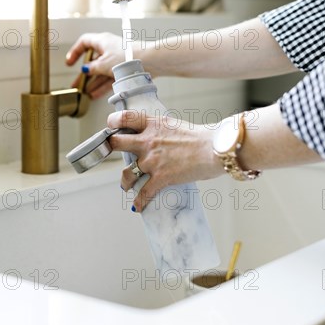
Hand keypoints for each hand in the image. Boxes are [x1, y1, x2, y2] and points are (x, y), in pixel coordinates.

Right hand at [66, 33, 123, 98]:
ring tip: (85, 93)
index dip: (75, 52)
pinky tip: (96, 94)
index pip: (84, 42)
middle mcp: (108, 49)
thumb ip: (92, 68)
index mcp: (102, 41)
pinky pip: (109, 77)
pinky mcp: (123, 69)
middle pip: (92, 61)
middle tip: (76, 84)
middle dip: (84, 74)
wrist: (149, 61)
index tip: (70, 63)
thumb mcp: (104, 64)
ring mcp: (116, 59)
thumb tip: (85, 70)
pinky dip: (102, 85)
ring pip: (100, 71)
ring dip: (93, 82)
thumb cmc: (128, 56)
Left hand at [107, 110, 222, 211]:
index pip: (124, 118)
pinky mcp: (161, 178)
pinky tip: (138, 206)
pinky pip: (144, 193)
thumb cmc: (200, 137)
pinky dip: (140, 202)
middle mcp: (148, 141)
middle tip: (110, 153)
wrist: (214, 149)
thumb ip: (159, 129)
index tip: (111, 126)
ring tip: (126, 185)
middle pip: (117, 143)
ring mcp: (153, 160)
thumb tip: (153, 134)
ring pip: (127, 173)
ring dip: (125, 181)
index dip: (113, 121)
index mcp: (152, 124)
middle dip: (111, 148)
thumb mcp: (174, 124)